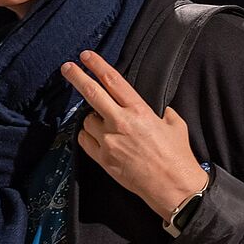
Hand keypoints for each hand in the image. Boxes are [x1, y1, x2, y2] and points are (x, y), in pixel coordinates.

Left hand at [61, 50, 208, 222]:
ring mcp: (109, 141)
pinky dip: (87, 136)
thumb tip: (160, 111)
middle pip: (91, 93)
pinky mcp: (103, 159)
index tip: (86, 56)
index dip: (97, 65)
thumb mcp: (175, 125)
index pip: (113, 80)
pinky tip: (95, 137)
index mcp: (139, 111)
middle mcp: (121, 123)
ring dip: (92, 118)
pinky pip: (84, 141)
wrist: (172, 186)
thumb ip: (164, 113)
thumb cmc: (176, 157)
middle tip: (67, 67)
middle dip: (76, 77)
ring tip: (104, 124)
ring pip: (87, 120)